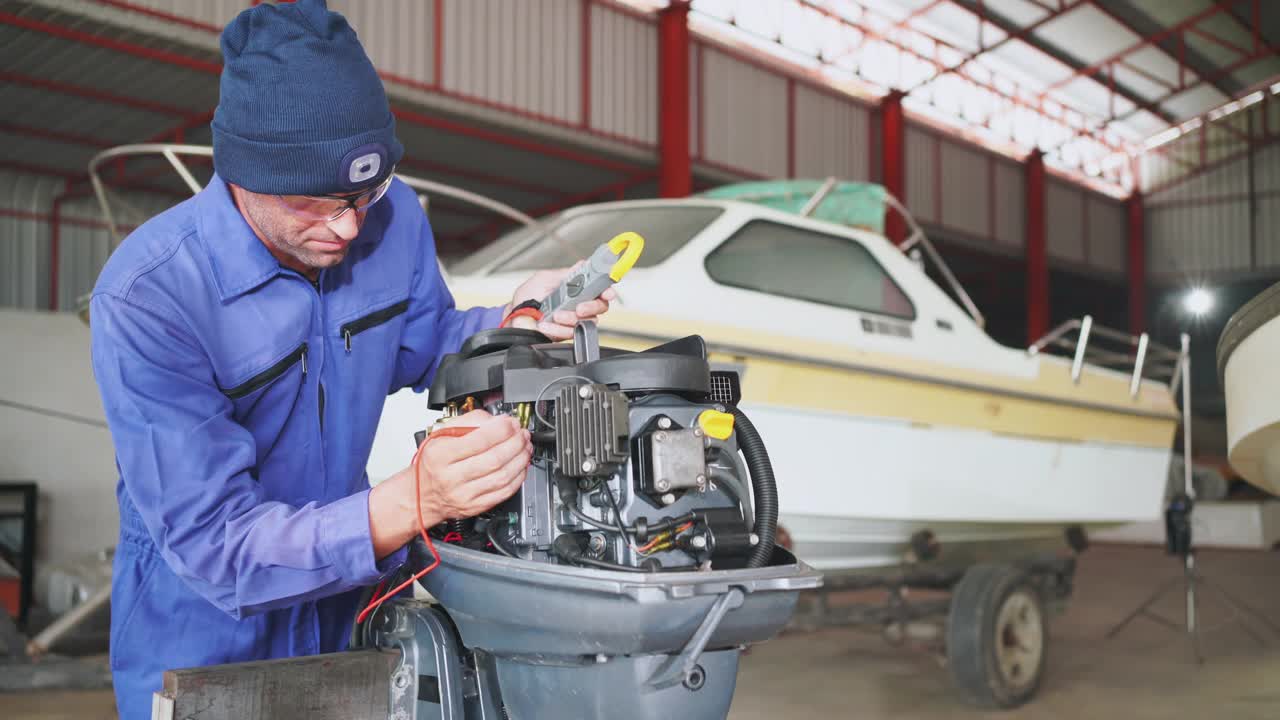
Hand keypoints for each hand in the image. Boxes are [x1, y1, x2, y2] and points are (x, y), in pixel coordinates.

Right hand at [368, 410, 530, 556]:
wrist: (421, 494)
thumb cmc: (433, 462)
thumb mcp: (441, 435)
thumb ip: (469, 421)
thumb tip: (497, 420)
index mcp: (441, 455)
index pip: (479, 440)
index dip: (502, 429)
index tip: (512, 422)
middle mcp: (451, 477)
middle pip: (494, 459)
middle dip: (515, 443)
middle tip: (522, 434)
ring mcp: (464, 494)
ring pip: (502, 476)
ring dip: (520, 459)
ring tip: (525, 447)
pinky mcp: (475, 506)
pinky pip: (504, 492)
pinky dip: (518, 477)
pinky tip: (520, 466)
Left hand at [506, 264, 616, 340]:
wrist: (514, 317)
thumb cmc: (527, 297)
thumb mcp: (545, 279)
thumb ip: (566, 275)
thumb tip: (583, 265)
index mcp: (576, 288)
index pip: (599, 288)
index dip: (607, 289)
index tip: (607, 293)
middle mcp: (578, 303)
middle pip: (600, 307)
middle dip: (591, 306)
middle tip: (579, 307)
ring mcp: (573, 319)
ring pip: (587, 321)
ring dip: (569, 318)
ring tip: (553, 315)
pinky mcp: (566, 333)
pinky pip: (571, 333)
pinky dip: (557, 329)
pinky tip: (546, 324)